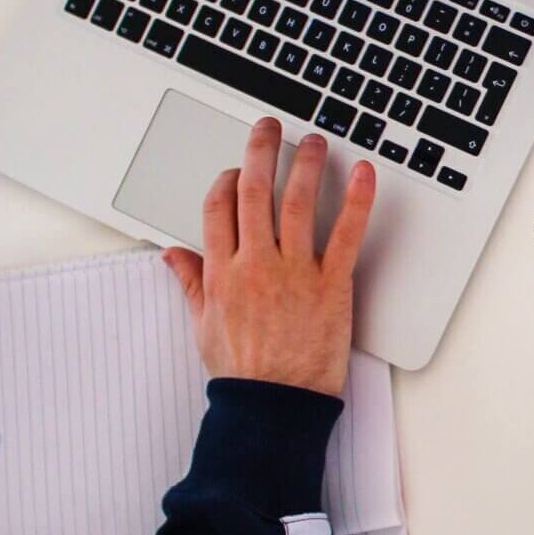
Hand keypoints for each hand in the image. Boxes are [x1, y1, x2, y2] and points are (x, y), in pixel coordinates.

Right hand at [164, 118, 376, 395]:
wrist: (274, 407)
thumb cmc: (243, 373)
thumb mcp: (204, 326)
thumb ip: (191, 283)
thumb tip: (171, 255)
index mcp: (223, 272)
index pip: (218, 208)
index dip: (227, 181)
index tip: (236, 169)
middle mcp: (255, 265)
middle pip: (254, 193)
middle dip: (260, 152)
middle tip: (269, 127)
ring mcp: (294, 273)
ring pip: (296, 203)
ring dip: (306, 164)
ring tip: (314, 140)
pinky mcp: (331, 284)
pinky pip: (345, 234)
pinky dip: (356, 199)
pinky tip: (362, 173)